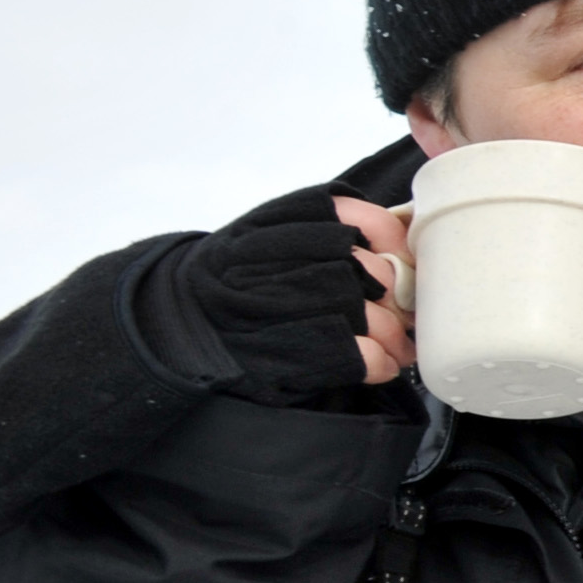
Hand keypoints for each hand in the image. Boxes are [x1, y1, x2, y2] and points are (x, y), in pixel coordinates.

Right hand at [167, 187, 413, 399]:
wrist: (180, 326)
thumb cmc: (238, 282)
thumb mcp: (266, 235)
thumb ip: (324, 227)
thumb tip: (399, 244)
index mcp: (272, 225)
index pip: (352, 218)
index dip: (389, 240)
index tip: (400, 257)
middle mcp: (273, 260)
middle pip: (369, 272)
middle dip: (394, 296)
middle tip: (402, 312)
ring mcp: (274, 306)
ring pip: (367, 314)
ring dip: (391, 334)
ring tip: (395, 345)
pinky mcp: (281, 353)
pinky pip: (356, 355)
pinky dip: (377, 362)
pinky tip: (379, 364)